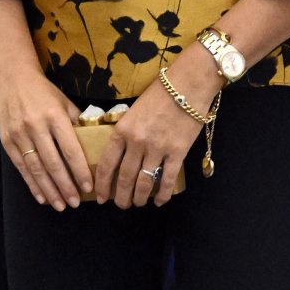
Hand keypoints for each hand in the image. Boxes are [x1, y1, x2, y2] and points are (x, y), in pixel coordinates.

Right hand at [0, 68, 93, 210]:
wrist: (12, 77)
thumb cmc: (43, 91)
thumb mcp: (64, 101)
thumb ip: (77, 122)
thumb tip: (96, 141)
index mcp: (54, 116)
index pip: (70, 148)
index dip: (79, 170)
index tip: (88, 186)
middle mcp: (36, 126)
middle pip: (53, 162)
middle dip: (65, 186)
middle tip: (75, 202)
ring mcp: (19, 134)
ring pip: (36, 168)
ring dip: (49, 189)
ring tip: (60, 205)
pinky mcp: (7, 140)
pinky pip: (21, 166)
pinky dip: (32, 184)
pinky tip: (42, 197)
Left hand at [94, 58, 218, 207]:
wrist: (188, 84)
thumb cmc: (160, 93)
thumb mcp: (133, 110)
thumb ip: (126, 131)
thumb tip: (120, 152)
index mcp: (122, 130)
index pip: (106, 163)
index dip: (102, 184)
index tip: (101, 196)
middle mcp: (137, 142)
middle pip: (124, 177)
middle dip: (121, 196)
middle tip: (120, 205)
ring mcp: (157, 149)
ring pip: (143, 182)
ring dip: (139, 197)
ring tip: (137, 204)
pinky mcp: (177, 153)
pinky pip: (167, 180)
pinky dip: (162, 194)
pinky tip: (159, 201)